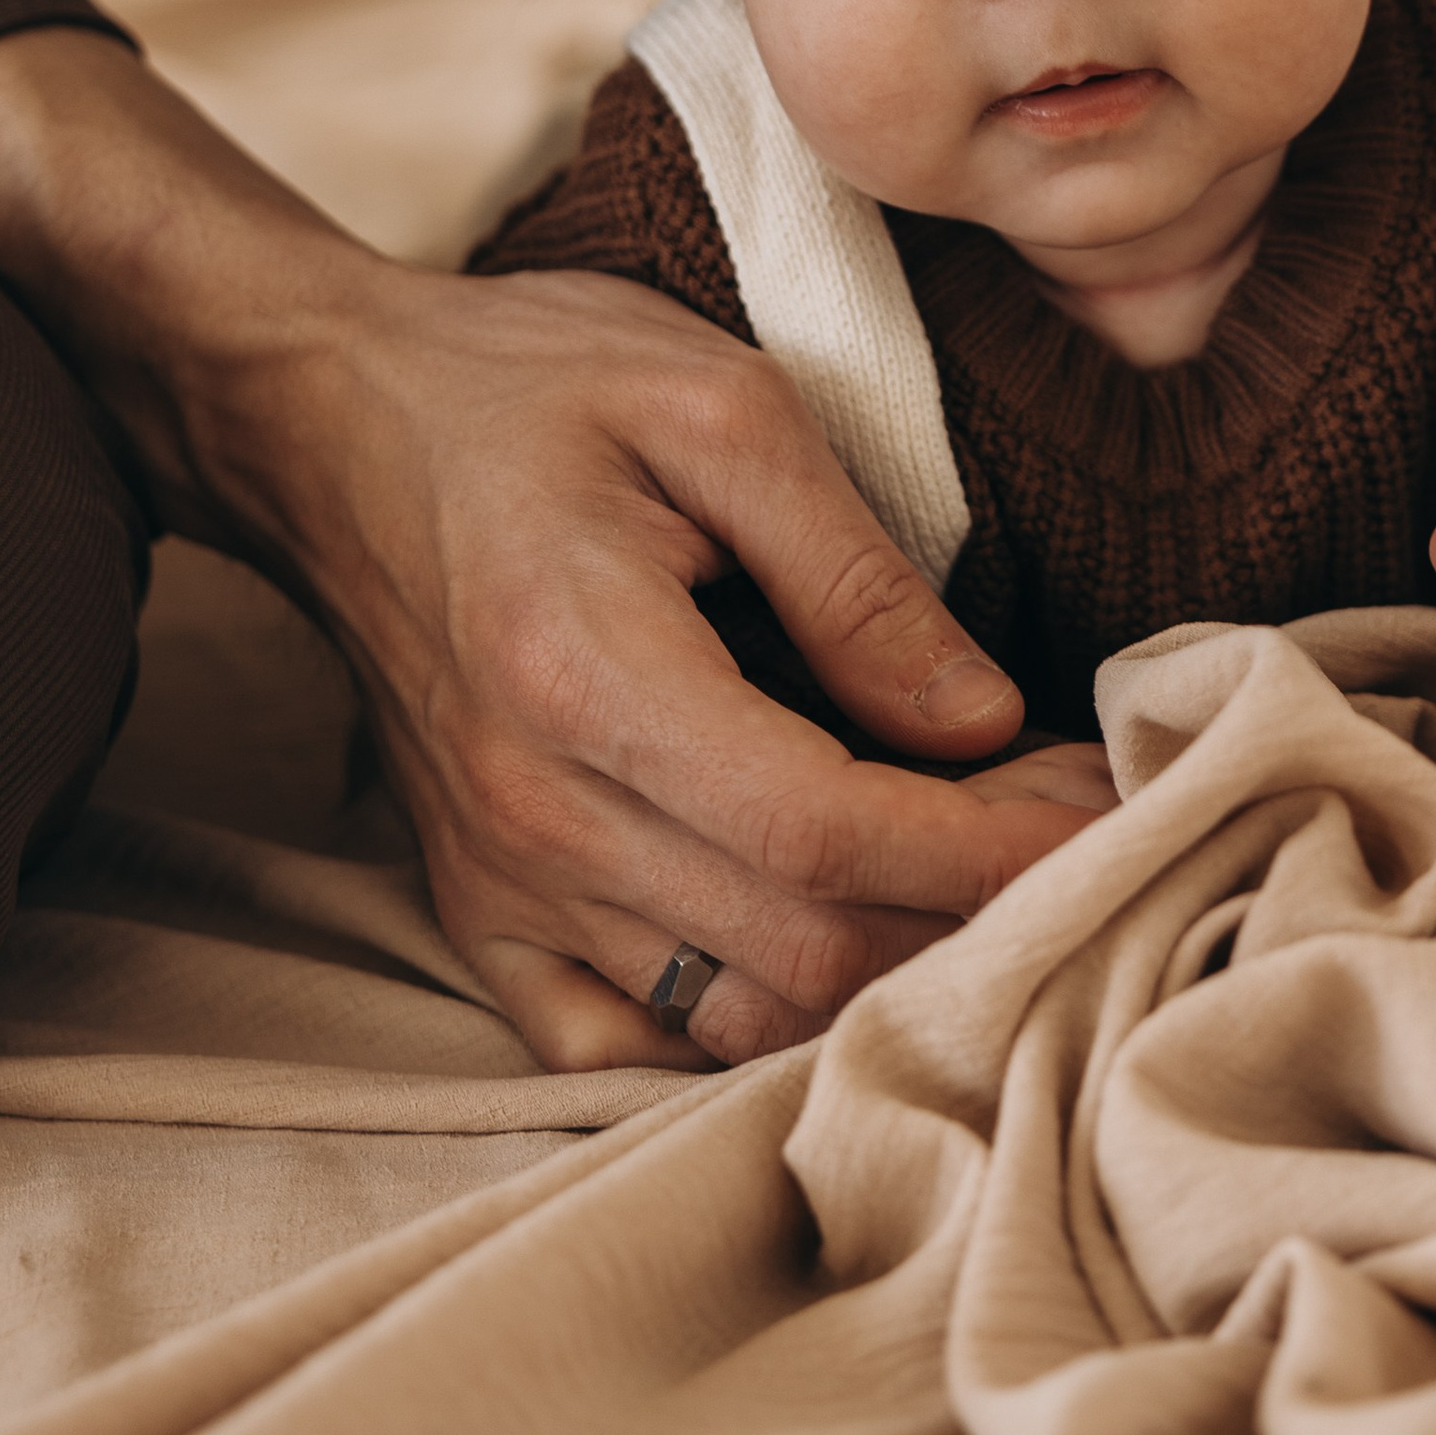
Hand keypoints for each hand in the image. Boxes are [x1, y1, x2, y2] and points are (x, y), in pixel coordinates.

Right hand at [0, 34, 1104, 1070]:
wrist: (325, 421)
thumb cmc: (527, 387)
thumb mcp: (717, 402)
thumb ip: (853, 570)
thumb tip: (981, 720)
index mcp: (587, 672)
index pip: (825, 829)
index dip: (989, 848)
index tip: (1109, 812)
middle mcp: (531, 811)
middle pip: (802, 945)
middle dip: (973, 908)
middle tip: (1075, 821)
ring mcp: (494, 882)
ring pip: (736, 1014)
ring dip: (888, 973)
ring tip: (983, 869)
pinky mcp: (475, 913)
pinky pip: (622, 1047)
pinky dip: (747, 1029)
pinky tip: (830, 949)